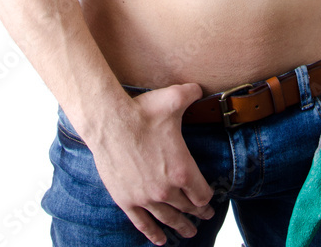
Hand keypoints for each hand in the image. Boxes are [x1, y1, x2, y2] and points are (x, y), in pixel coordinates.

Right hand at [87, 82, 214, 244]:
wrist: (109, 122)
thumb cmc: (142, 111)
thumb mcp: (174, 98)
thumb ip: (192, 93)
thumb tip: (201, 88)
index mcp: (181, 169)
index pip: (202, 193)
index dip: (208, 199)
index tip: (211, 200)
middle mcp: (166, 189)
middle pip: (187, 208)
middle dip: (198, 213)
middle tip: (205, 217)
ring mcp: (145, 197)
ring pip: (168, 219)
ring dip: (180, 227)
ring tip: (189, 233)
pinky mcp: (126, 200)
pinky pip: (143, 223)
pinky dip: (153, 233)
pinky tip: (161, 240)